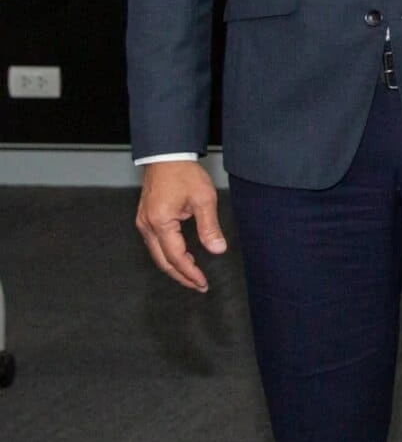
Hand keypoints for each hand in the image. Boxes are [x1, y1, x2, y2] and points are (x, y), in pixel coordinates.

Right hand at [136, 157, 225, 292]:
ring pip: (157, 254)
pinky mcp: (145, 219)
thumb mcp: (204, 199)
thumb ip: (209, 227)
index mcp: (160, 222)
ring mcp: (143, 223)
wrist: (166, 156)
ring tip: (193, 276)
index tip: (203, 283)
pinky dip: (168, 255)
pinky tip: (183, 257)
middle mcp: (147, 226)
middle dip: (181, 276)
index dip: (190, 272)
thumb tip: (217, 249)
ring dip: (175, 267)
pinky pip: (155, 244)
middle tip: (198, 286)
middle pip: (162, 261)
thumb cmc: (184, 174)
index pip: (176, 257)